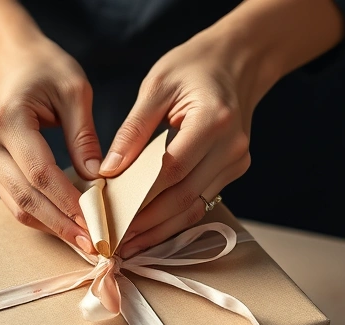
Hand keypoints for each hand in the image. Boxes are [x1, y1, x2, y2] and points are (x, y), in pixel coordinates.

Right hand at [0, 0, 102, 253]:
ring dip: (52, 226)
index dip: (69, 203)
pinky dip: (41, 214)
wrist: (6, 59)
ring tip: (84, 240)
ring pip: (17, 206)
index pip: (40, 173)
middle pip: (26, 197)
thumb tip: (96, 179)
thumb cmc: (43, 68)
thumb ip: (84, 136)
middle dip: (62, 225)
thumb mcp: (74, 90)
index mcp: (6, 119)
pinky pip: (14, 199)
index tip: (96, 223)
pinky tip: (67, 224)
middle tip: (94, 244)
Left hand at [101, 0, 343, 257]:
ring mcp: (236, 163)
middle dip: (144, 223)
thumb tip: (108, 171)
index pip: (171, 168)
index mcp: (214, 120)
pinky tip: (147, 230)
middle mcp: (231, 147)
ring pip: (192, 207)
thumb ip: (133, 130)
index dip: (137, 194)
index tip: (107, 209)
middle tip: (111, 238)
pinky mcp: (233, 172)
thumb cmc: (193, 67)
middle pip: (183, 197)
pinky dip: (172, 219)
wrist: (237, 62)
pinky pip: (199, 202)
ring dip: (157, 229)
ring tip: (125, 243)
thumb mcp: (157, 86)